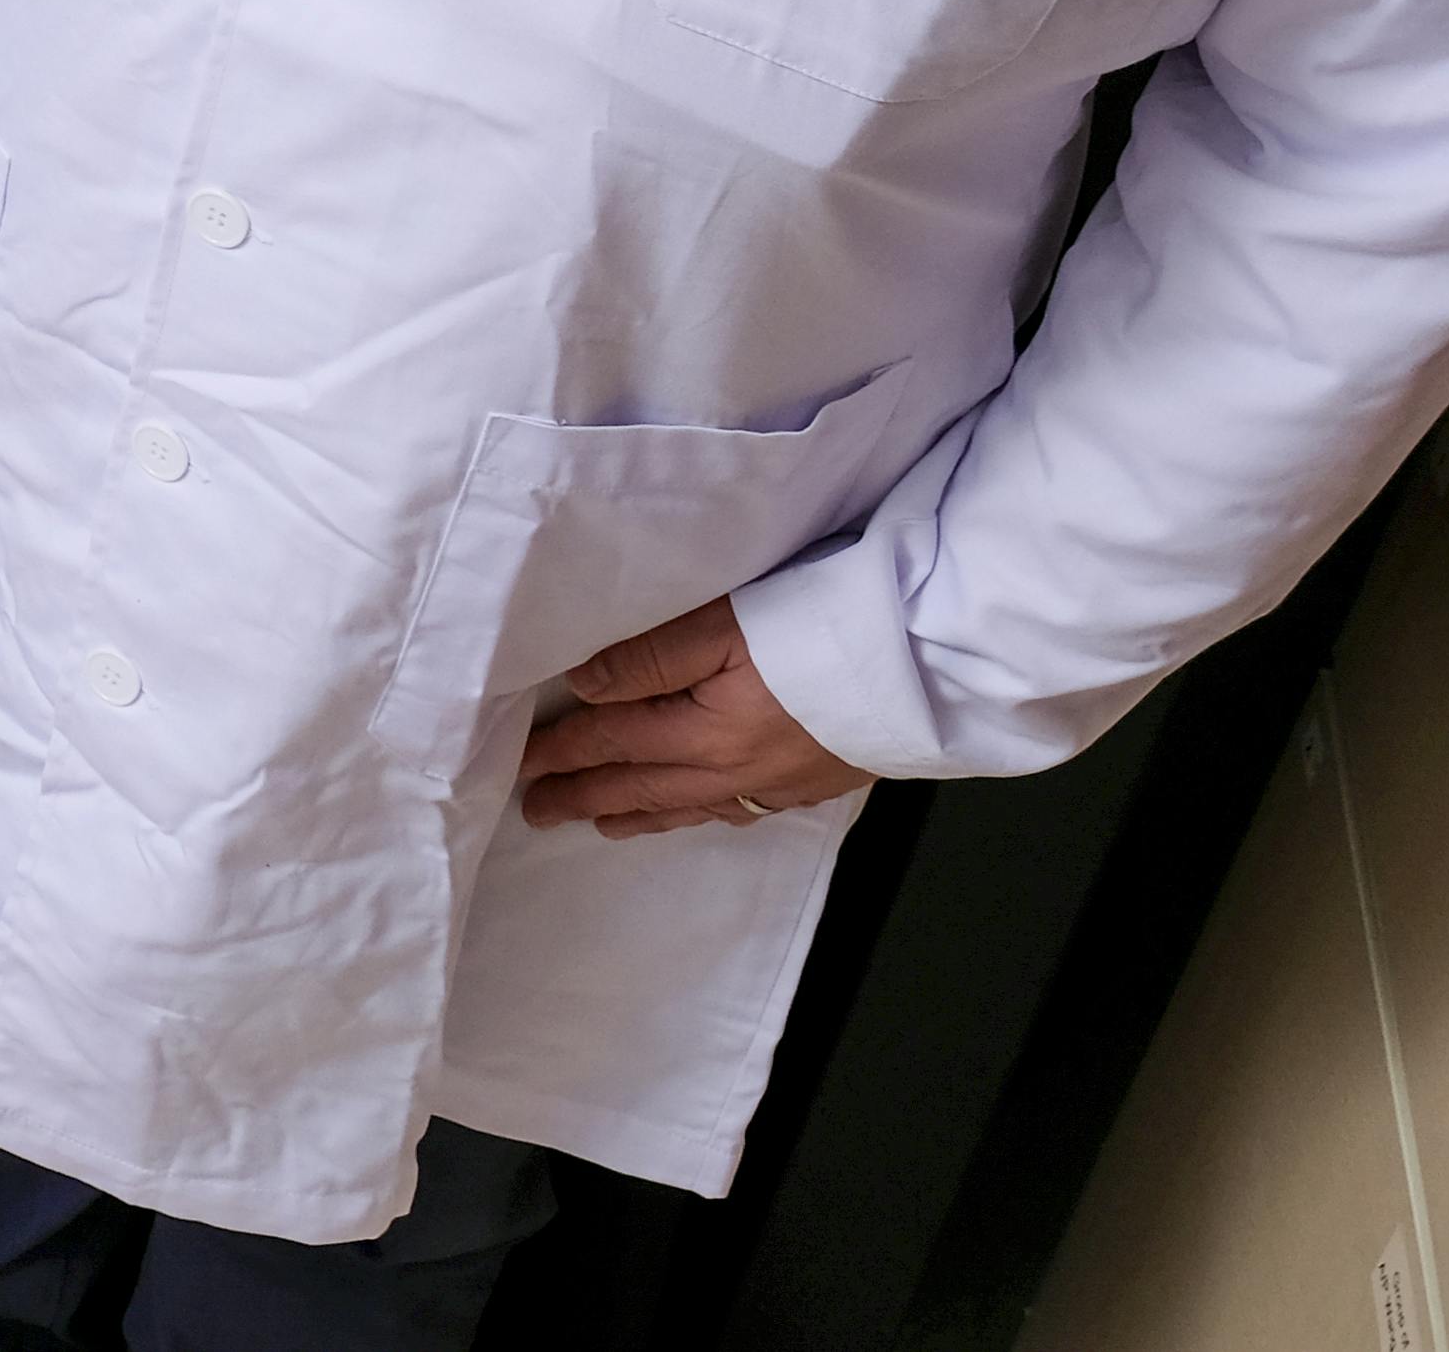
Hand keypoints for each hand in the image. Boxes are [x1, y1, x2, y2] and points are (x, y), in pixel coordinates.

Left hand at [517, 597, 863, 838]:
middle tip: (537, 812)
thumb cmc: (825, 628)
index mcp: (704, 731)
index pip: (611, 742)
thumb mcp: (727, 625)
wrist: (929, 667)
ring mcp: (776, 780)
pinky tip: (700, 812)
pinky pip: (737, 808)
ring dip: (636, 813)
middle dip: (583, 796)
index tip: (518, 767)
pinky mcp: (812, 781)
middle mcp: (734, 768)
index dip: (560, 753)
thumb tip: (584, 686)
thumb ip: (651, 657)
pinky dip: (701, 813)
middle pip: (642, 785)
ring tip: (599, 823)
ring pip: (688, 804)